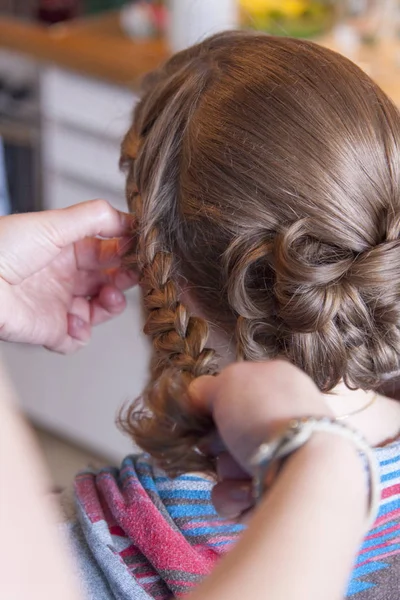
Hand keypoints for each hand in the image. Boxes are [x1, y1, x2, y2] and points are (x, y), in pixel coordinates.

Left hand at [0, 200, 137, 353]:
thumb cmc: (3, 248)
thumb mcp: (53, 224)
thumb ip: (94, 217)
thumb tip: (128, 218)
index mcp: (66, 249)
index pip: (106, 250)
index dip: (126, 250)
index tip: (142, 249)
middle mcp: (65, 277)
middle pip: (109, 280)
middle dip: (125, 277)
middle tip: (134, 273)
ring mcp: (58, 304)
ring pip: (100, 310)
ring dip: (112, 305)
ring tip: (109, 297)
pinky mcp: (50, 330)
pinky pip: (76, 339)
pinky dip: (81, 333)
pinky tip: (75, 320)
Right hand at [190, 361, 330, 518]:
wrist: (302, 466)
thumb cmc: (265, 413)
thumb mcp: (229, 380)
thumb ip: (207, 386)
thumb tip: (197, 399)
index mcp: (280, 382)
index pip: (236, 392)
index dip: (214, 403)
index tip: (202, 413)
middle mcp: (284, 419)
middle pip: (230, 431)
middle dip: (216, 442)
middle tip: (214, 444)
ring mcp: (284, 458)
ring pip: (229, 465)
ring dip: (226, 469)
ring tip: (242, 469)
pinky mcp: (278, 494)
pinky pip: (237, 496)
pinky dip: (235, 495)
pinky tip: (248, 491)